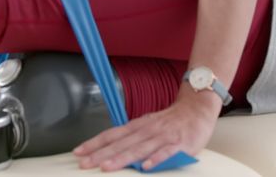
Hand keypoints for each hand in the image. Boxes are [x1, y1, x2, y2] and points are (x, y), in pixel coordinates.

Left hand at [73, 88, 220, 170]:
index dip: (94, 144)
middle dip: (101, 154)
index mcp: (137, 126)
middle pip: (121, 144)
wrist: (197, 108)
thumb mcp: (147, 125)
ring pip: (139, 149)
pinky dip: (156, 160)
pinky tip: (146, 167)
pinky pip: (166, 153)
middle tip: (84, 164)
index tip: (78, 152)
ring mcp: (162, 137)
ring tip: (107, 167)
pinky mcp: (180, 144)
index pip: (112, 135)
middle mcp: (147, 130)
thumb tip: (110, 149)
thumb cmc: (170, 121)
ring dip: (122, 158)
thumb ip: (132, 137)